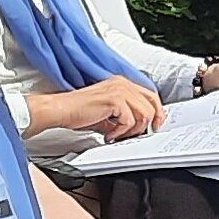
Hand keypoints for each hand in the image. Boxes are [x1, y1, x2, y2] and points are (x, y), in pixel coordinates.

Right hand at [38, 78, 164, 139]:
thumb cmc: (79, 111)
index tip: (155, 125)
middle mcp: (122, 83)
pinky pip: (130, 121)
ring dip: (132, 130)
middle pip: (152, 104)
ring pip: (144, 114)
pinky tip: (109, 134)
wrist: (62, 110)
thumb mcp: (107, 113)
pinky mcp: (114, 100)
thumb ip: (124, 117)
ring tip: (117, 135)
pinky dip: (120, 133)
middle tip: (137, 135)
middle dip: (148, 123)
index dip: (157, 112)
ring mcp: (119, 90)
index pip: (150, 95)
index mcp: (121, 83)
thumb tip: (137, 128)